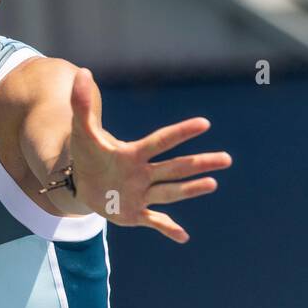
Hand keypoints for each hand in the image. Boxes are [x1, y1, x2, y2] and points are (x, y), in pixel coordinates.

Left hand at [67, 69, 231, 242]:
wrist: (82, 184)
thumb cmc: (88, 155)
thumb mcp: (81, 130)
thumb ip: (81, 103)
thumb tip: (82, 71)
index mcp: (133, 154)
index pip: (159, 142)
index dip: (179, 133)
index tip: (204, 123)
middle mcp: (143, 174)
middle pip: (173, 168)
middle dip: (197, 164)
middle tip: (226, 159)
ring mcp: (140, 194)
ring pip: (168, 192)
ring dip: (189, 190)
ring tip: (212, 183)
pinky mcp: (133, 213)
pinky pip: (153, 221)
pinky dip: (167, 229)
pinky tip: (183, 236)